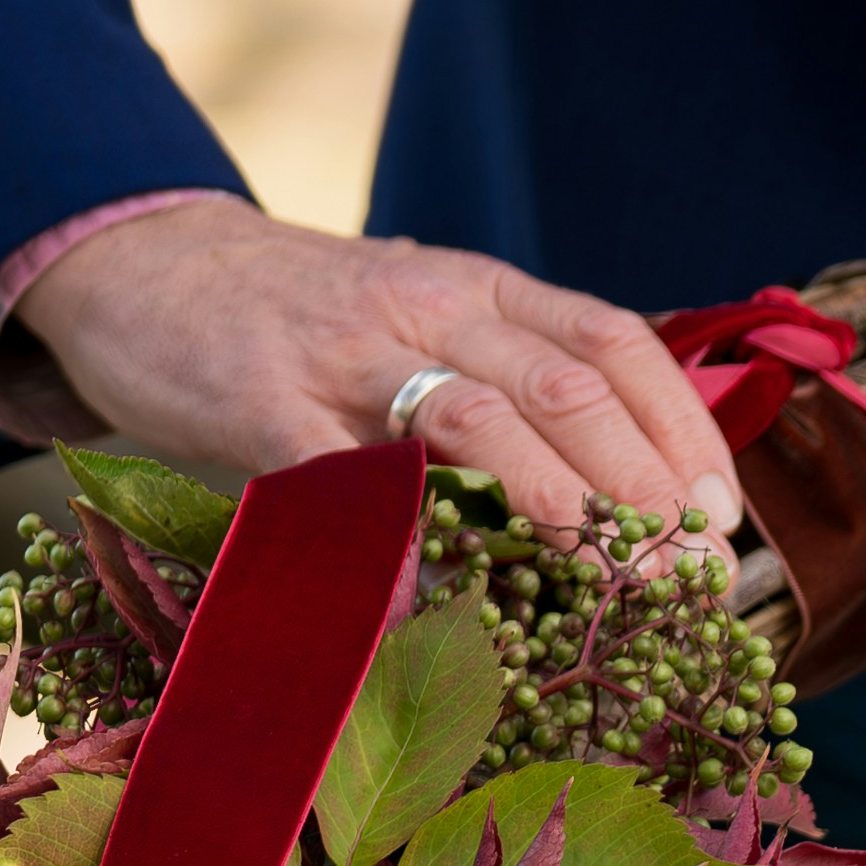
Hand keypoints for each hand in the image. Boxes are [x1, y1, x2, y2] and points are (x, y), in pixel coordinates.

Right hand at [7, 200, 745, 541]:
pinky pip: (338, 477)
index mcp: (483, 290)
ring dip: (554, 505)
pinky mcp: (261, 400)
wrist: (146, 260)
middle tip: (683, 581)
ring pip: (474, 418)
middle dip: (640, 489)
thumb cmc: (306, 319)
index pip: (613, 344)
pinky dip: (394, 541)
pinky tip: (435, 606)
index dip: (680, 430)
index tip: (719, 520)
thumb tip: (627, 486)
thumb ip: (507, 376)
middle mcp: (430, 309)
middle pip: (565, 387)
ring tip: (603, 586)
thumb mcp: (423, 315)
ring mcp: (346, 354)